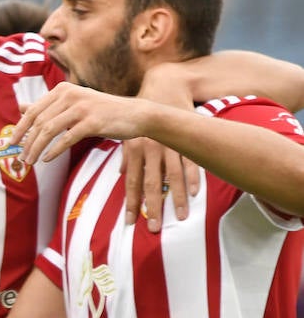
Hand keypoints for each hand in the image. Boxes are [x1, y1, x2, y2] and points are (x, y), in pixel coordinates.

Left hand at [12, 83, 154, 165]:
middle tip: (20, 158)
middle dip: (26, 142)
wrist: (135, 114)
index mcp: (62, 90)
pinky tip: (47, 159)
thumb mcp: (73, 104)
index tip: (11, 143)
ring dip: (36, 148)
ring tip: (30, 161)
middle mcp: (70, 95)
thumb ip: (47, 106)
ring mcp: (82, 107)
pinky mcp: (93, 121)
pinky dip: (54, 151)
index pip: (33, 111)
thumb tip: (21, 107)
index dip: (20, 128)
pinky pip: (67, 138)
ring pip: (49, 131)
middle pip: (39, 122)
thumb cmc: (101, 111)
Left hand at [126, 63, 200, 230]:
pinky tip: (196, 194)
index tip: (130, 223)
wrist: (163, 87)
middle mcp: (151, 150)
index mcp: (134, 150)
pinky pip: (191, 162)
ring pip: (173, 177)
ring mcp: (170, 145)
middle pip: (152, 184)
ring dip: (177, 198)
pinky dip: (194, 178)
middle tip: (153, 229)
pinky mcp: (186, 140)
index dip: (131, 203)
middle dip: (153, 207)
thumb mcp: (129, 134)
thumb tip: (122, 174)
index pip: (132, 183)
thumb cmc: (142, 114)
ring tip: (180, 218)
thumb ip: (127, 156)